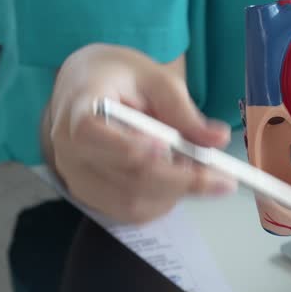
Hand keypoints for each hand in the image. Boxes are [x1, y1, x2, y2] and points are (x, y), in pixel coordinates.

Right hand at [46, 43, 236, 222]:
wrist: (89, 88)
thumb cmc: (120, 79)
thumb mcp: (156, 80)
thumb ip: (184, 111)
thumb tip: (218, 139)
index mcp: (78, 110)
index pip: (92, 134)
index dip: (130, 147)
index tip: (169, 148)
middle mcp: (69, 151)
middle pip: (125, 177)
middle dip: (179, 179)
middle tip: (220, 175)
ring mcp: (77, 179)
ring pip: (132, 202)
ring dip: (175, 192)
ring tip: (201, 171)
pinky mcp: (92, 197)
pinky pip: (132, 212)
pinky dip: (164, 201)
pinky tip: (179, 180)